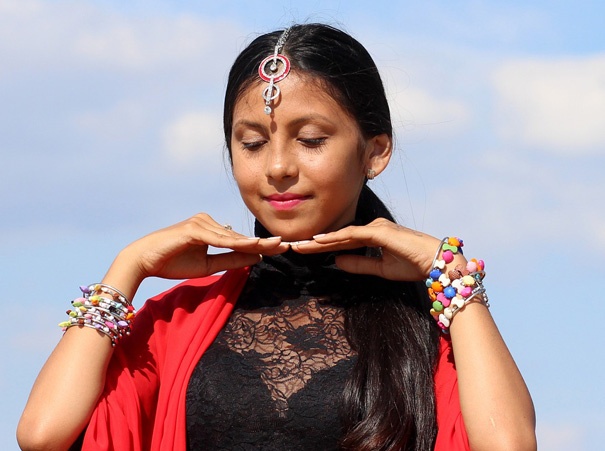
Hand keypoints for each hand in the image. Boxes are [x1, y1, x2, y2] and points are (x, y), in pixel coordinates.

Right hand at [110, 213, 288, 286]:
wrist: (144, 261)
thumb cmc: (172, 262)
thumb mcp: (208, 266)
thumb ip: (230, 261)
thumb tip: (256, 258)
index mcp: (210, 228)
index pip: (239, 239)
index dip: (260, 244)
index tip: (280, 248)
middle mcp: (207, 220)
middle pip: (240, 236)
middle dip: (263, 242)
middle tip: (287, 245)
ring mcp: (200, 222)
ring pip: (232, 238)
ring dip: (254, 243)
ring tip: (276, 246)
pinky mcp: (193, 229)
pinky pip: (219, 239)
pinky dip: (236, 244)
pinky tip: (252, 246)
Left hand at [291, 218, 445, 281]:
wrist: (436, 263)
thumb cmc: (413, 266)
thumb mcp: (380, 269)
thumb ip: (359, 264)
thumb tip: (337, 262)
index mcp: (372, 236)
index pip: (342, 241)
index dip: (322, 247)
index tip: (303, 251)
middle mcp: (372, 228)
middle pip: (337, 236)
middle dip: (314, 243)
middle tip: (293, 247)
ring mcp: (375, 227)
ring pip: (341, 234)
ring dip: (319, 241)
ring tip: (299, 245)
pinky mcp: (379, 231)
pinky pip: (352, 234)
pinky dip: (335, 238)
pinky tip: (319, 242)